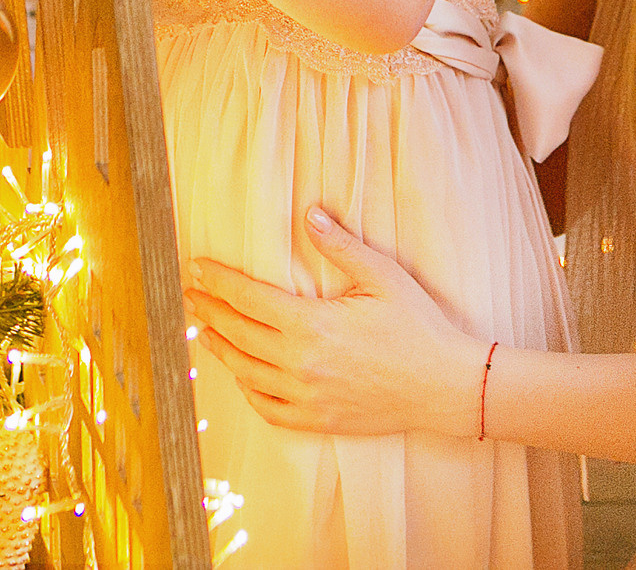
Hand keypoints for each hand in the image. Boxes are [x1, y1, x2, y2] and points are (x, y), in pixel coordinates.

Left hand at [185, 208, 487, 437]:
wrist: (444, 386)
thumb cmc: (417, 328)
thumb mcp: (382, 277)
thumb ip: (340, 246)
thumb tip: (308, 214)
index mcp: (311, 325)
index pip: (248, 298)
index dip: (219, 281)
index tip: (198, 268)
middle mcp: (299, 364)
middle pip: (238, 333)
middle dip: (209, 310)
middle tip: (191, 294)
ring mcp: (306, 397)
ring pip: (245, 371)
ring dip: (220, 348)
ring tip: (204, 331)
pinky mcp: (317, 421)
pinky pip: (267, 407)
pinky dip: (247, 389)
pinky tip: (242, 374)